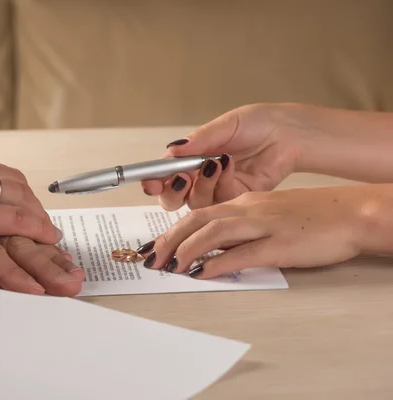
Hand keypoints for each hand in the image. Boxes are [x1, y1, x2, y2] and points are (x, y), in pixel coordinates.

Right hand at [0, 135, 61, 276]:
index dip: (2, 182)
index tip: (10, 193)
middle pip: (6, 176)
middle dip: (25, 197)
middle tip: (36, 213)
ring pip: (15, 195)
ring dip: (35, 213)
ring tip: (45, 228)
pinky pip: (14, 219)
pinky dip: (35, 228)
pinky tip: (45, 236)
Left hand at [136, 185, 389, 278]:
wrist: (351, 213)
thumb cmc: (312, 218)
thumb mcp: (269, 217)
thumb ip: (242, 230)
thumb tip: (215, 250)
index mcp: (245, 203)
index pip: (200, 214)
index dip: (174, 231)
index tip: (157, 246)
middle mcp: (249, 209)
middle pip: (198, 220)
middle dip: (169, 240)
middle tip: (151, 259)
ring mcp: (264, 225)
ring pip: (213, 232)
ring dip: (186, 250)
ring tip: (169, 267)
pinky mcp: (280, 243)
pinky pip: (242, 253)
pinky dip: (218, 263)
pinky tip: (202, 273)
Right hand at [142, 103, 308, 210]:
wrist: (289, 134)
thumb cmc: (258, 124)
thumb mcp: (224, 125)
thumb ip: (198, 140)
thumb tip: (172, 150)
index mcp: (191, 158)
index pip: (163, 175)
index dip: (153, 182)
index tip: (151, 183)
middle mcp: (199, 177)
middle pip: (171, 199)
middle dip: (171, 192)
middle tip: (181, 178)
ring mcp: (217, 191)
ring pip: (194, 204)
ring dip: (201, 185)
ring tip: (216, 162)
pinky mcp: (235, 200)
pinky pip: (219, 203)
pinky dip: (222, 184)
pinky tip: (231, 165)